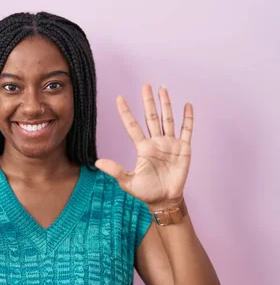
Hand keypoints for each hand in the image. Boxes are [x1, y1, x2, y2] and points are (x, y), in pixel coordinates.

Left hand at [95, 84, 192, 207]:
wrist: (164, 200)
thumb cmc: (146, 192)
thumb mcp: (128, 182)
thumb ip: (115, 170)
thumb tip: (97, 162)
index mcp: (143, 148)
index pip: (132, 126)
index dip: (126, 112)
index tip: (119, 98)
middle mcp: (156, 142)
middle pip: (151, 117)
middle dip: (148, 101)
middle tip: (145, 85)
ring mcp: (170, 144)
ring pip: (167, 119)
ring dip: (166, 104)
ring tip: (163, 89)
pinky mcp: (183, 148)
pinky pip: (186, 130)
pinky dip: (187, 118)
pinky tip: (187, 104)